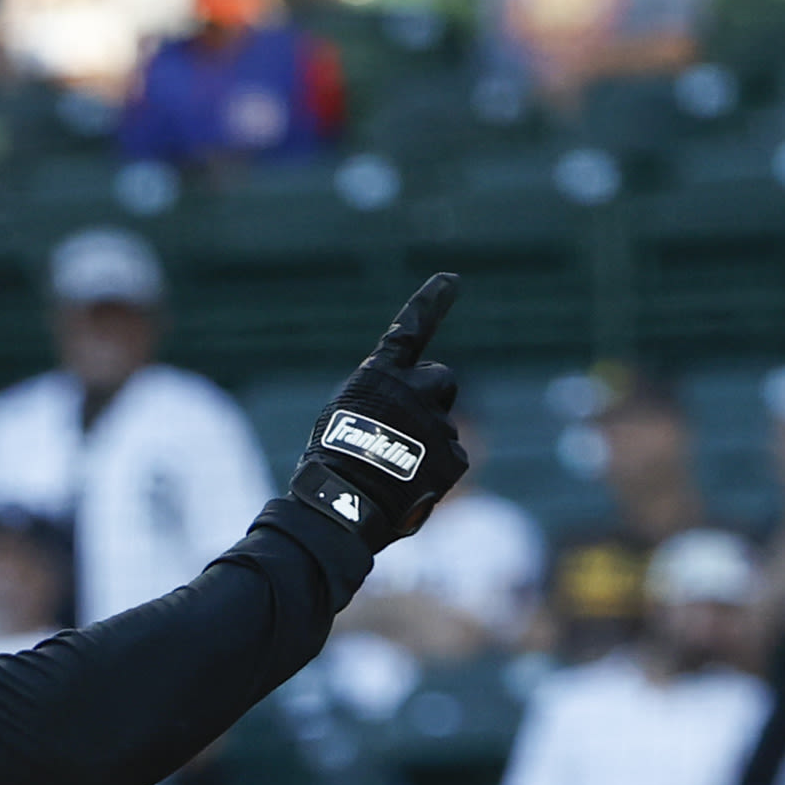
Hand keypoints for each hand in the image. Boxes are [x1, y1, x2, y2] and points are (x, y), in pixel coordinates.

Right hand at [285, 273, 467, 556]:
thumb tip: (403, 419)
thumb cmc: (330, 467)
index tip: (451, 279)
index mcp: (380, 376)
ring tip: (396, 469)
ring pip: (444, 424)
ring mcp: (437, 422)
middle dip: (431, 397)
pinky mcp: (454, 455)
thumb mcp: (343, 420)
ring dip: (428, 440)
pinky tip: (411, 486)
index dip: (430, 303)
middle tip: (406, 428)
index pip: (410, 330)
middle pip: (441, 379)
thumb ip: (378, 404)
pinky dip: (435, 471)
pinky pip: (451, 457)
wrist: (344, 505)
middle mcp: (414, 389)